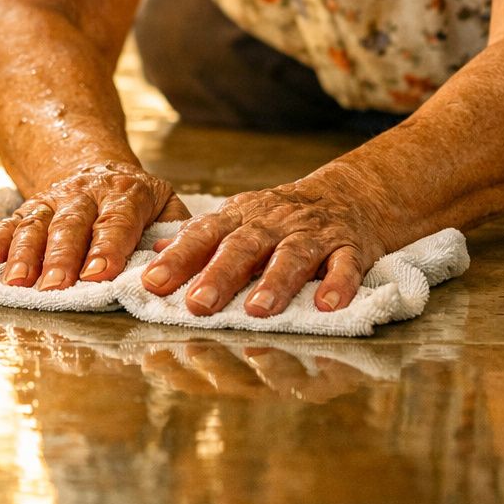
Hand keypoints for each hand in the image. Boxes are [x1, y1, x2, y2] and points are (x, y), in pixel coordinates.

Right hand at [0, 161, 190, 289]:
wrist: (99, 170)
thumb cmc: (138, 202)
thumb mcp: (167, 205)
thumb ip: (175, 232)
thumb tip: (173, 261)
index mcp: (126, 193)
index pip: (116, 222)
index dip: (107, 248)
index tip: (99, 275)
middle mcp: (87, 193)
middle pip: (71, 225)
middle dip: (62, 257)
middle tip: (56, 287)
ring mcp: (55, 199)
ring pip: (37, 224)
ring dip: (24, 254)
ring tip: (17, 282)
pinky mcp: (32, 206)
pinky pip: (10, 221)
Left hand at [139, 179, 395, 316]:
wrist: (350, 193)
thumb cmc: (282, 216)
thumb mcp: (239, 216)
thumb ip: (200, 235)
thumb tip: (156, 250)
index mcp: (241, 217)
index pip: (204, 235)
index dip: (178, 258)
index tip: (153, 282)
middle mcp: (273, 224)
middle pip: (244, 246)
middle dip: (219, 275)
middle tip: (197, 304)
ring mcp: (313, 235)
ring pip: (292, 256)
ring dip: (275, 282)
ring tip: (258, 310)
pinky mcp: (350, 247)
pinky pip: (346, 264)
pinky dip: (338, 284)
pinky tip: (328, 306)